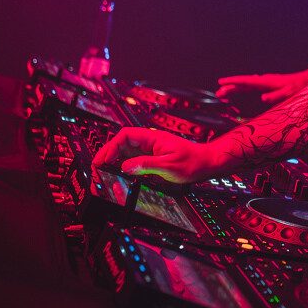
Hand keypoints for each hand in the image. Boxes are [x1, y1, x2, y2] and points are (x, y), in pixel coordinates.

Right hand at [91, 127, 227, 184]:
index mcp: (153, 138)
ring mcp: (152, 149)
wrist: (208, 163)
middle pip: (123, 143)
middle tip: (99, 167)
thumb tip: (127, 166)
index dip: (111, 146)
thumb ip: (146, 165)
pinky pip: (135, 158)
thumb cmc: (194, 162)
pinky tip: (121, 172)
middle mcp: (151, 141)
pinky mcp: (155, 157)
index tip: (103, 159)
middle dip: (109, 153)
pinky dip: (125, 164)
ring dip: (115, 159)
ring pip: (127, 151)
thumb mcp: (169, 166)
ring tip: (105, 170)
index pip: (125, 135)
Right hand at [215, 71, 307, 105]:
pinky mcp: (267, 85)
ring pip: (246, 84)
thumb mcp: (288, 94)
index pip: (246, 81)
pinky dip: (242, 87)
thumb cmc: (298, 88)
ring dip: (234, 88)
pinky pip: (251, 86)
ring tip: (223, 93)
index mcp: (266, 82)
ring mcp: (265, 82)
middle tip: (217, 93)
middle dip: (230, 87)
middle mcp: (264, 80)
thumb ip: (276, 96)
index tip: (221, 83)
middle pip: (243, 83)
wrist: (306, 80)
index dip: (233, 82)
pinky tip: (239, 89)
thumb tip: (262, 99)